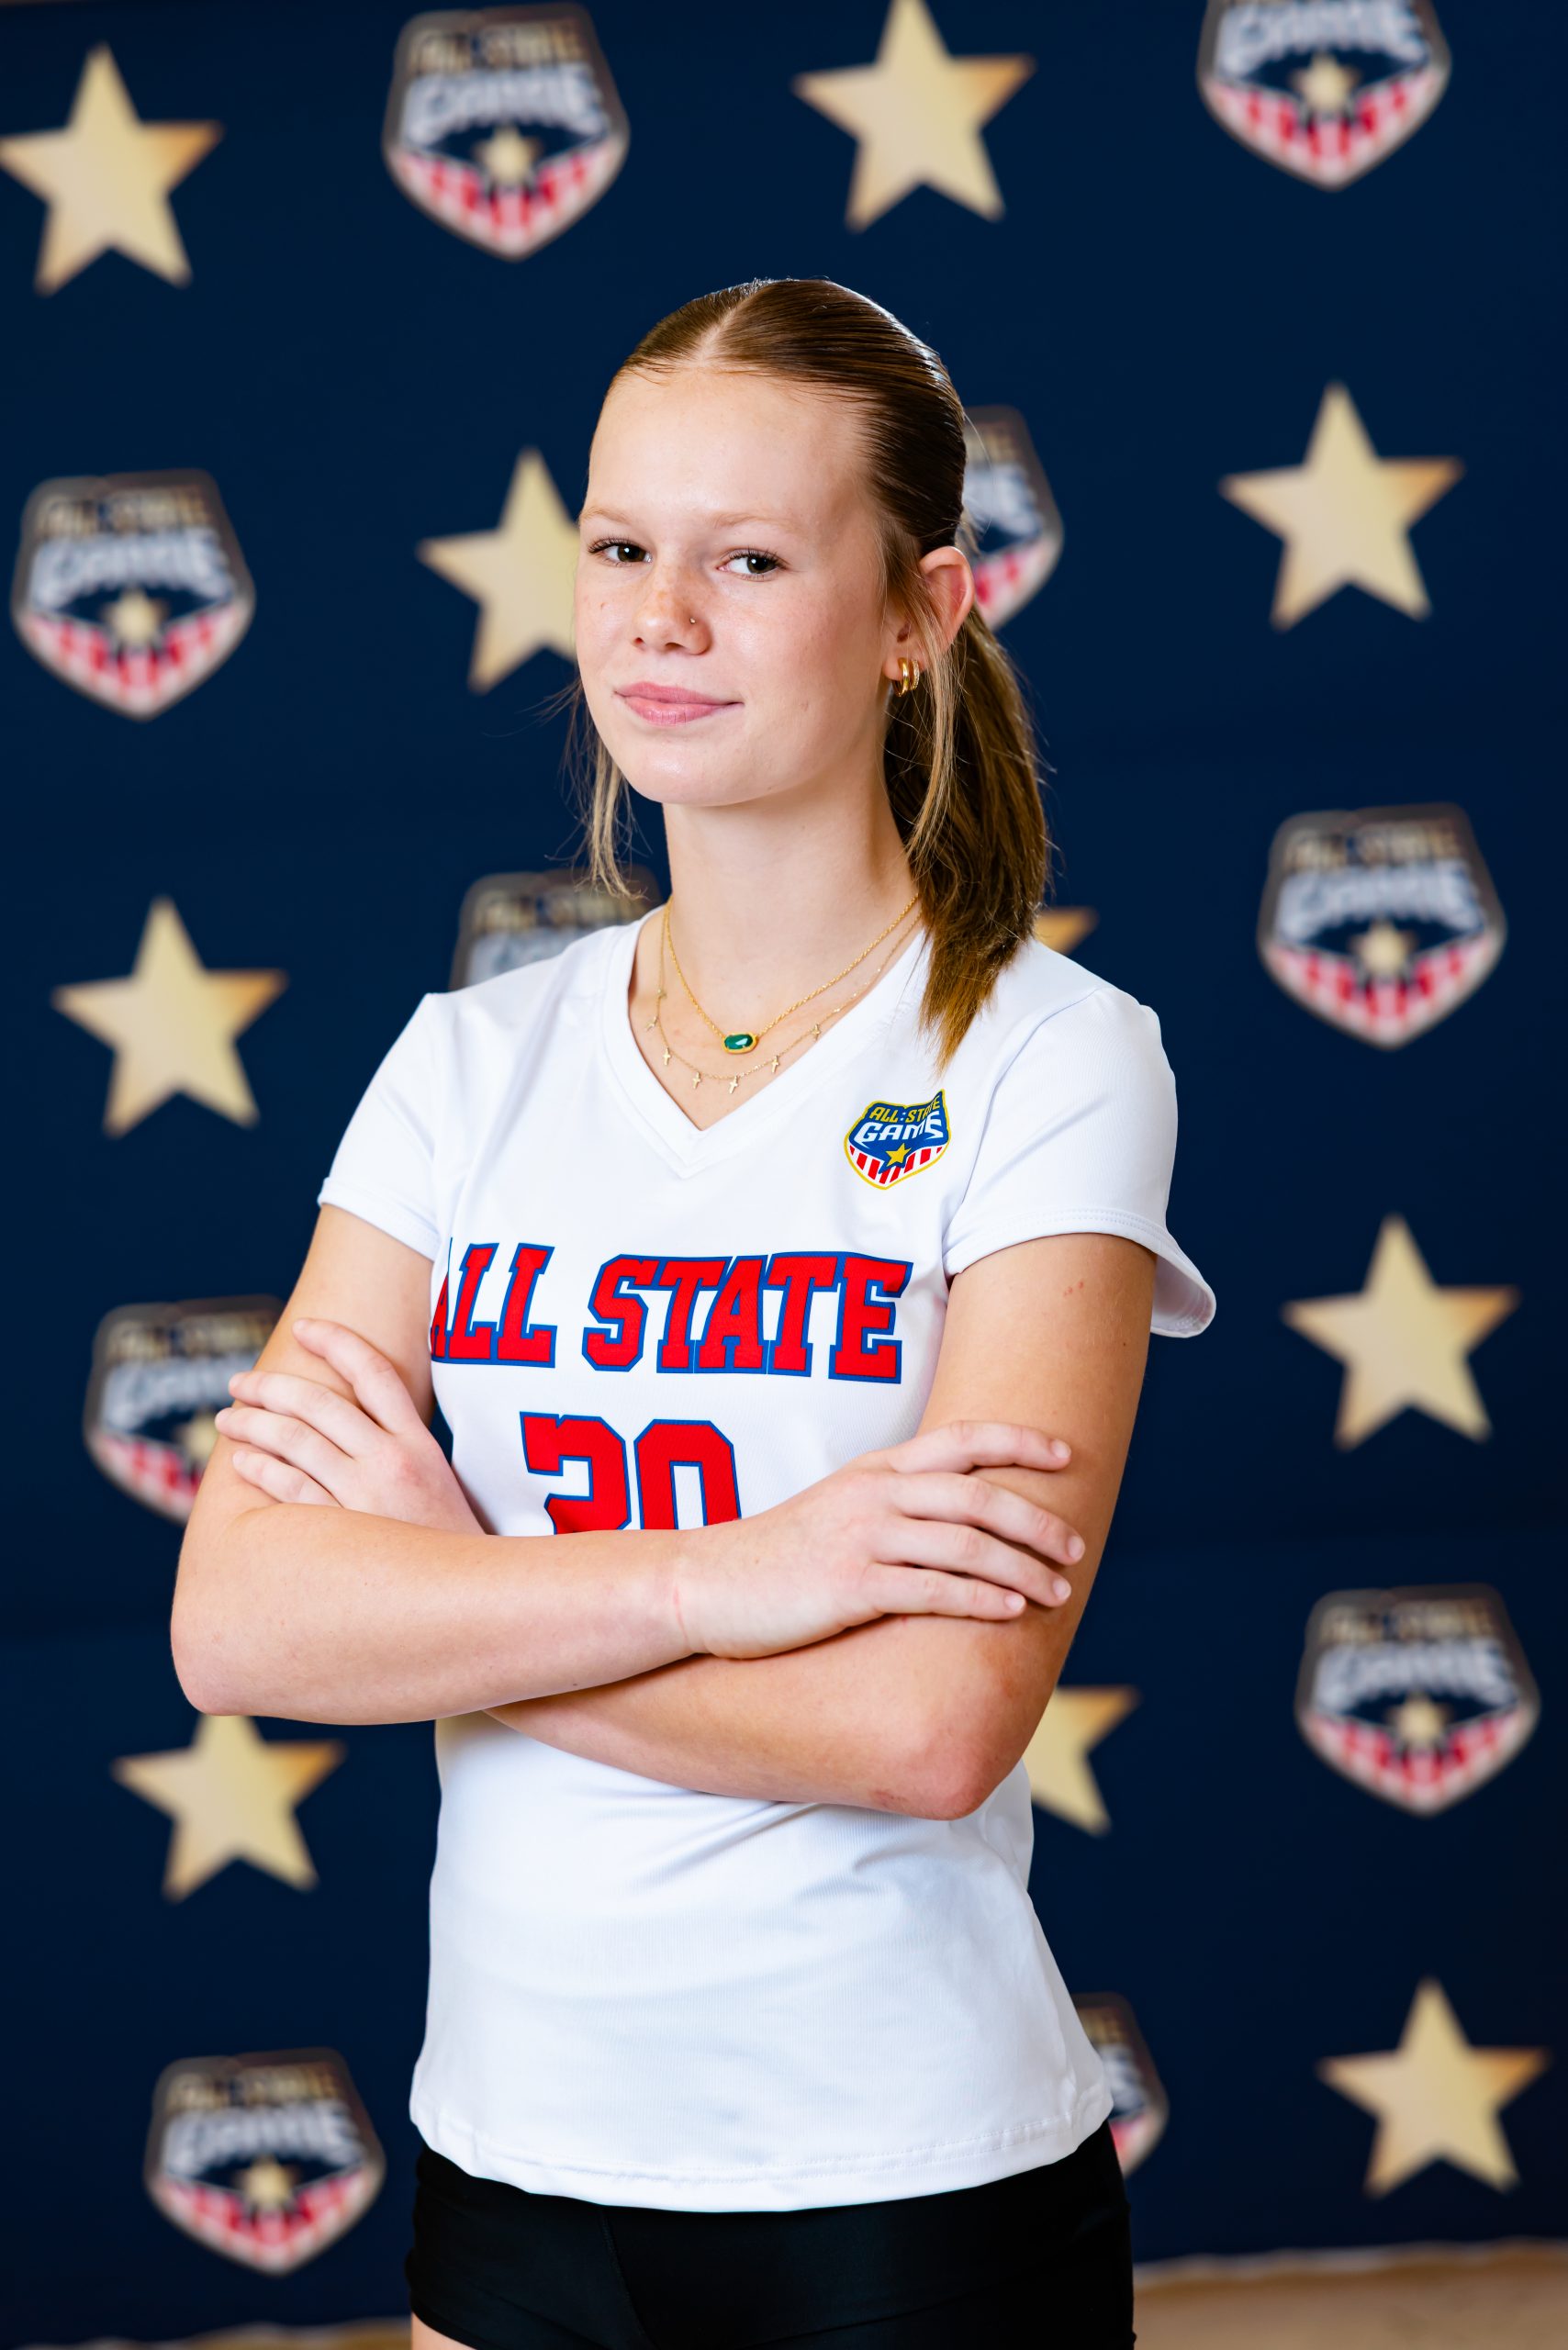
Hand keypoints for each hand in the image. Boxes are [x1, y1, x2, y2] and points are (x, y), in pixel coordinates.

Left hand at [212, 1316, 485, 1534]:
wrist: (472, 1599)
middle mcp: (392, 1461)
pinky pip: (289, 1489)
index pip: (374, 1372)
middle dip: (269, 1386)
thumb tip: (355, 1420)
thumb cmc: (449, 1543)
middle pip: (318, 1403)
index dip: (337, 1341)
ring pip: (294, 1441)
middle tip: (239, 1382)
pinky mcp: (342, 1533)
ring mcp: (365, 1496)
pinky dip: (260, 1469)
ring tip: (228, 1419)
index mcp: (420, 1443)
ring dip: (252, 1424)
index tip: (304, 1328)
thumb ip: (403, 1448)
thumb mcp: (440, 1483)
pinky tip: (242, 1462)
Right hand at [673, 1419, 1084, 1661]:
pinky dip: (979, 1600)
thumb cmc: (780, 1556)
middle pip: (979, 1495)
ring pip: (966, 1545)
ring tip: (1057, 1591)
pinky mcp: (849, 1588)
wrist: (706, 1586)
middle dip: (1038, 1520)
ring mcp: (862, 1539)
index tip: (1065, 1455)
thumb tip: (961, 1522)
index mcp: (877, 1469)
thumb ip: (896, 1503)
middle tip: (1076, 1546)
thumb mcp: (841, 1509)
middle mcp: (875, 1495)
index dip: (1020, 1442)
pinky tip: (1010, 1613)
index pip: (963, 1438)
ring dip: (1022, 1568)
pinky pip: (931, 1591)